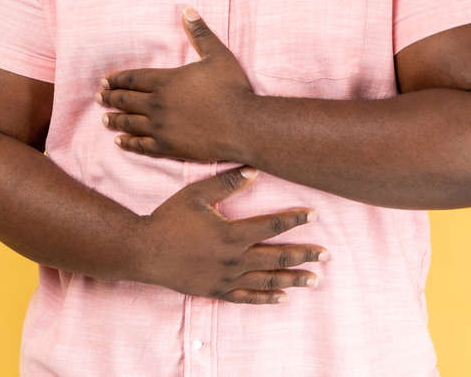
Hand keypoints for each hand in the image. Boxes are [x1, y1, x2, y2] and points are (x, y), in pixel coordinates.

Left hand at [99, 7, 253, 162]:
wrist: (243, 125)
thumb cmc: (232, 88)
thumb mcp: (217, 55)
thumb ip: (200, 33)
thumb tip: (187, 9)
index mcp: (166, 81)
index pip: (133, 78)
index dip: (117, 79)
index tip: (105, 81)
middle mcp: (157, 104)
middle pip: (126, 100)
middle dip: (110, 98)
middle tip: (99, 97)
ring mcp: (161, 127)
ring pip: (129, 123)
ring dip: (115, 120)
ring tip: (104, 119)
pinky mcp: (168, 147)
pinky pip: (141, 145)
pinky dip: (128, 143)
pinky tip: (120, 142)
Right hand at [138, 166, 326, 303]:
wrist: (144, 251)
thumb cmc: (169, 219)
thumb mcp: (196, 194)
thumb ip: (226, 183)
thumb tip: (254, 171)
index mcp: (232, 233)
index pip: (272, 226)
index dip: (295, 219)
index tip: (314, 215)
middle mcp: (234, 259)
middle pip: (277, 257)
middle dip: (304, 255)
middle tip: (327, 255)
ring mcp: (226, 278)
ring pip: (267, 281)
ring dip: (293, 279)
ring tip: (314, 279)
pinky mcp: (216, 291)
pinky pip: (247, 298)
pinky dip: (266, 298)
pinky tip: (283, 298)